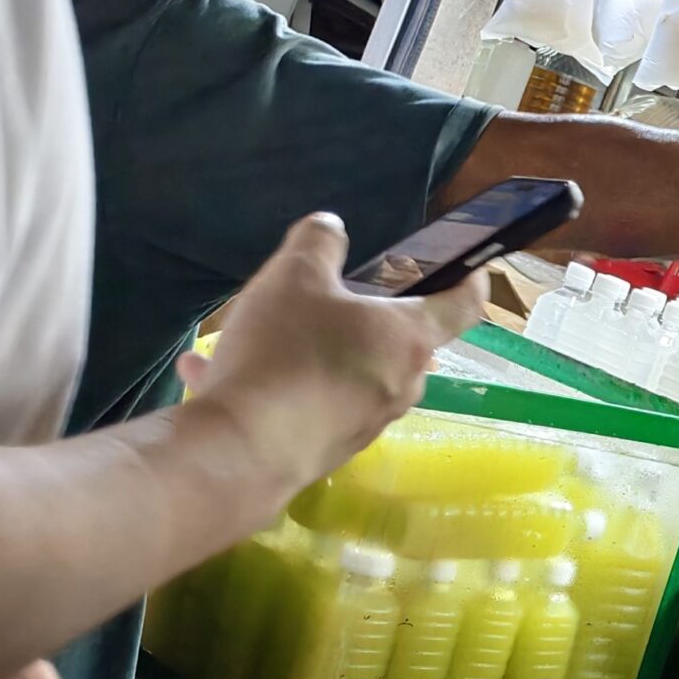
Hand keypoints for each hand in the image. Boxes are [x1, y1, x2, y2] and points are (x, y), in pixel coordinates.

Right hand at [179, 214, 487, 503]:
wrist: (244, 451)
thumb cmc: (284, 352)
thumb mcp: (292, 277)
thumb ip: (317, 243)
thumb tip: (332, 227)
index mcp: (409, 338)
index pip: (463, 303)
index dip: (468, 278)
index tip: (465, 265)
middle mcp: (401, 384)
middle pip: (399, 341)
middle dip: (367, 316)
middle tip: (329, 296)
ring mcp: (368, 422)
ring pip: (345, 372)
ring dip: (307, 350)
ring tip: (251, 334)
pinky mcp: (331, 449)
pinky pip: (308, 403)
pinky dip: (274, 384)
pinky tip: (210, 374)